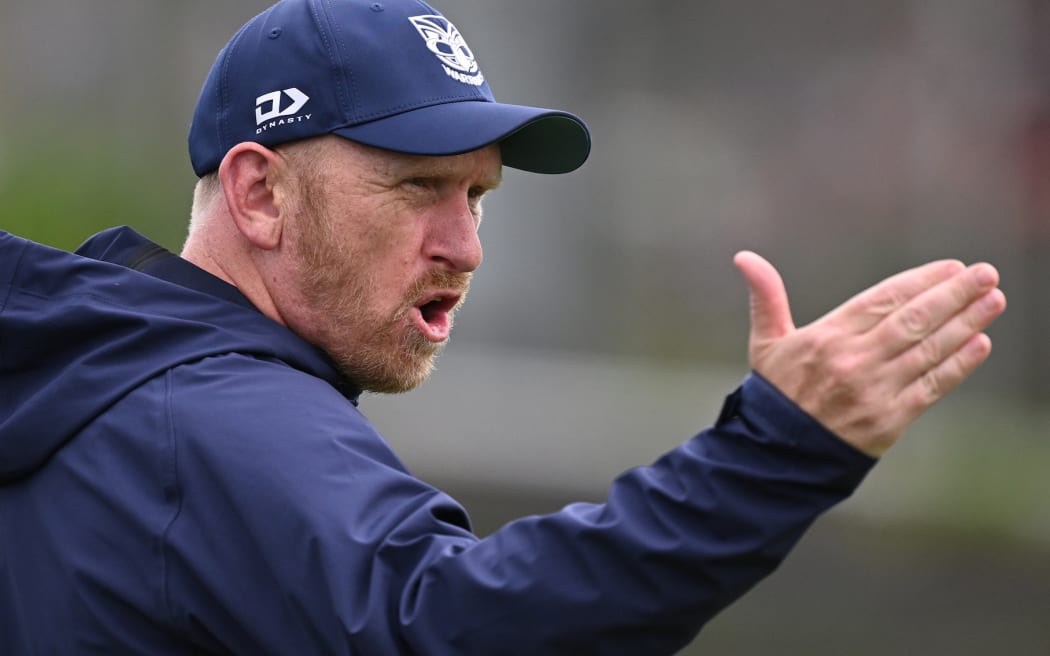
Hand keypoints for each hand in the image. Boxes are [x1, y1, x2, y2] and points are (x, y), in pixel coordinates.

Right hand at [733, 251, 1006, 456]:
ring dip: (966, 324)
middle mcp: (853, 361)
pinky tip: (980, 344)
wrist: (778, 453)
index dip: (920, 281)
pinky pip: (931, 387)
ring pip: (928, 350)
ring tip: (993, 301)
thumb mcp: (766, 342)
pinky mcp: (889, 420)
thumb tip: (744, 258)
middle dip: (954, 295)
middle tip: (986, 274)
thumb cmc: (777, 391)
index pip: (882, 300)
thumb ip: (766, 297)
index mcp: (826, 337)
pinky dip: (957, 365)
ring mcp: (874, 391)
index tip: (951, 267)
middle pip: (913, 320)